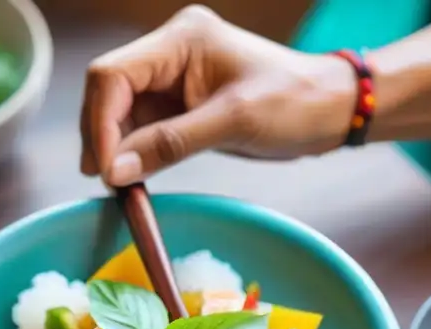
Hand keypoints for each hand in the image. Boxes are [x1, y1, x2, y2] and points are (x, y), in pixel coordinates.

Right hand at [80, 5, 358, 185]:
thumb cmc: (294, 103)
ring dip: (115, 150)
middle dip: (102, 137)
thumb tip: (115, 171)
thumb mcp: (233, 122)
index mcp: (181, 39)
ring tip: (120, 187)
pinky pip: (142, 129)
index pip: (113, 75)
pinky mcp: (180, 106)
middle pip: (109, 92)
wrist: (331, 110)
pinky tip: (134, 179)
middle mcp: (169, 53)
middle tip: (108, 183)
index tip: (106, 169)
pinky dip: (135, 155)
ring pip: (120, 114)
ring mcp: (173, 80)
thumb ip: (170, 144)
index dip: (100, 122)